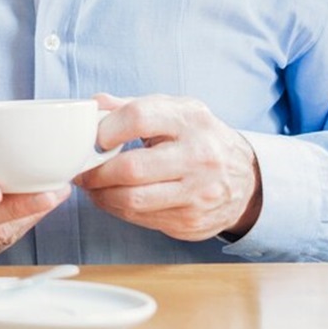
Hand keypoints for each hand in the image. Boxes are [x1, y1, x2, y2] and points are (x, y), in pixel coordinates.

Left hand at [76, 94, 261, 240]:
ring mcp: (198, 194)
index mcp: (191, 120)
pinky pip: (142, 219)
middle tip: (81, 170)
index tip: (94, 138)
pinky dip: (118, 210)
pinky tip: (113, 198)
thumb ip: (131, 106)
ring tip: (91, 186)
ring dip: (101, 195)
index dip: (106, 128)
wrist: (247, 179)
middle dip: (95, 172)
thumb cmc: (198, 138)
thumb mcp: (174, 111)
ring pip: (133, 200)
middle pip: (131, 168)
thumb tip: (92, 106)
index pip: (138, 118)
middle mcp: (199, 157)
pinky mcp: (192, 222)